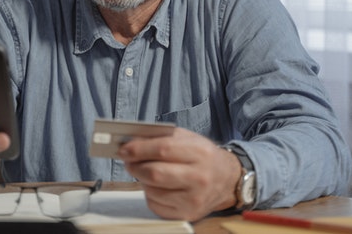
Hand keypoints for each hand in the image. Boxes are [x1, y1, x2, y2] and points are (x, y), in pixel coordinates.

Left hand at [118, 127, 240, 220]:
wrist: (227, 180)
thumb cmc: (204, 156)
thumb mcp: (188, 139)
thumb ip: (162, 137)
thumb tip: (131, 142)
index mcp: (200, 153)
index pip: (162, 149)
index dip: (138, 149)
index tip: (124, 148)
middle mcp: (199, 178)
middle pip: (155, 173)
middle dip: (135, 166)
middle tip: (128, 161)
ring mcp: (194, 199)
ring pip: (152, 190)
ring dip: (142, 180)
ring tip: (144, 172)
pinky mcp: (188, 214)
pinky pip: (156, 205)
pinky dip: (150, 194)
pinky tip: (157, 186)